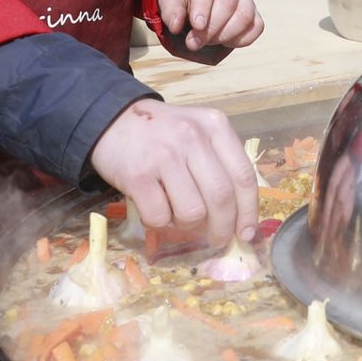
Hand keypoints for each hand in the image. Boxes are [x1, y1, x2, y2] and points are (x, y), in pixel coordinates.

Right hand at [87, 99, 258, 246]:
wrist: (112, 120)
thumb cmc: (163, 134)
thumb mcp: (198, 133)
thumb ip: (220, 164)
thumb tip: (239, 217)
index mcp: (215, 126)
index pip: (243, 175)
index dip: (248, 211)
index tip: (246, 233)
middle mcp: (193, 137)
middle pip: (221, 198)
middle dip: (223, 228)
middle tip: (217, 240)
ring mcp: (164, 155)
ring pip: (193, 213)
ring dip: (187, 226)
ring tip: (177, 215)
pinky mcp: (137, 175)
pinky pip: (160, 217)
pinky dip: (160, 223)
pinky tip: (155, 209)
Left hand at [157, 0, 263, 58]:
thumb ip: (170, 11)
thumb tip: (176, 26)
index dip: (203, 6)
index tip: (196, 25)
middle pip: (229, 1)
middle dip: (211, 27)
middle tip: (194, 42)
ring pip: (244, 15)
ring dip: (224, 35)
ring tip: (206, 41)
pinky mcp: (256, 8)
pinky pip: (255, 27)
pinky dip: (239, 39)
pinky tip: (222, 40)